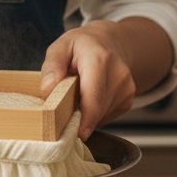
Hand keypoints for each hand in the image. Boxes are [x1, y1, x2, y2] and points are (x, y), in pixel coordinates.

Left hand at [39, 20, 139, 139]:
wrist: (109, 41)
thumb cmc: (81, 45)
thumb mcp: (61, 46)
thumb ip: (52, 65)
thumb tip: (48, 88)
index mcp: (100, 59)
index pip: (94, 95)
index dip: (86, 118)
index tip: (76, 134)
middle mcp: (119, 74)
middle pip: (97, 109)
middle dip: (78, 115)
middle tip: (63, 107)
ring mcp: (127, 88)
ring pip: (102, 115)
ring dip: (86, 114)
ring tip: (78, 95)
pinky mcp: (128, 100)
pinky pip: (107, 116)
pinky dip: (95, 113)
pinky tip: (89, 98)